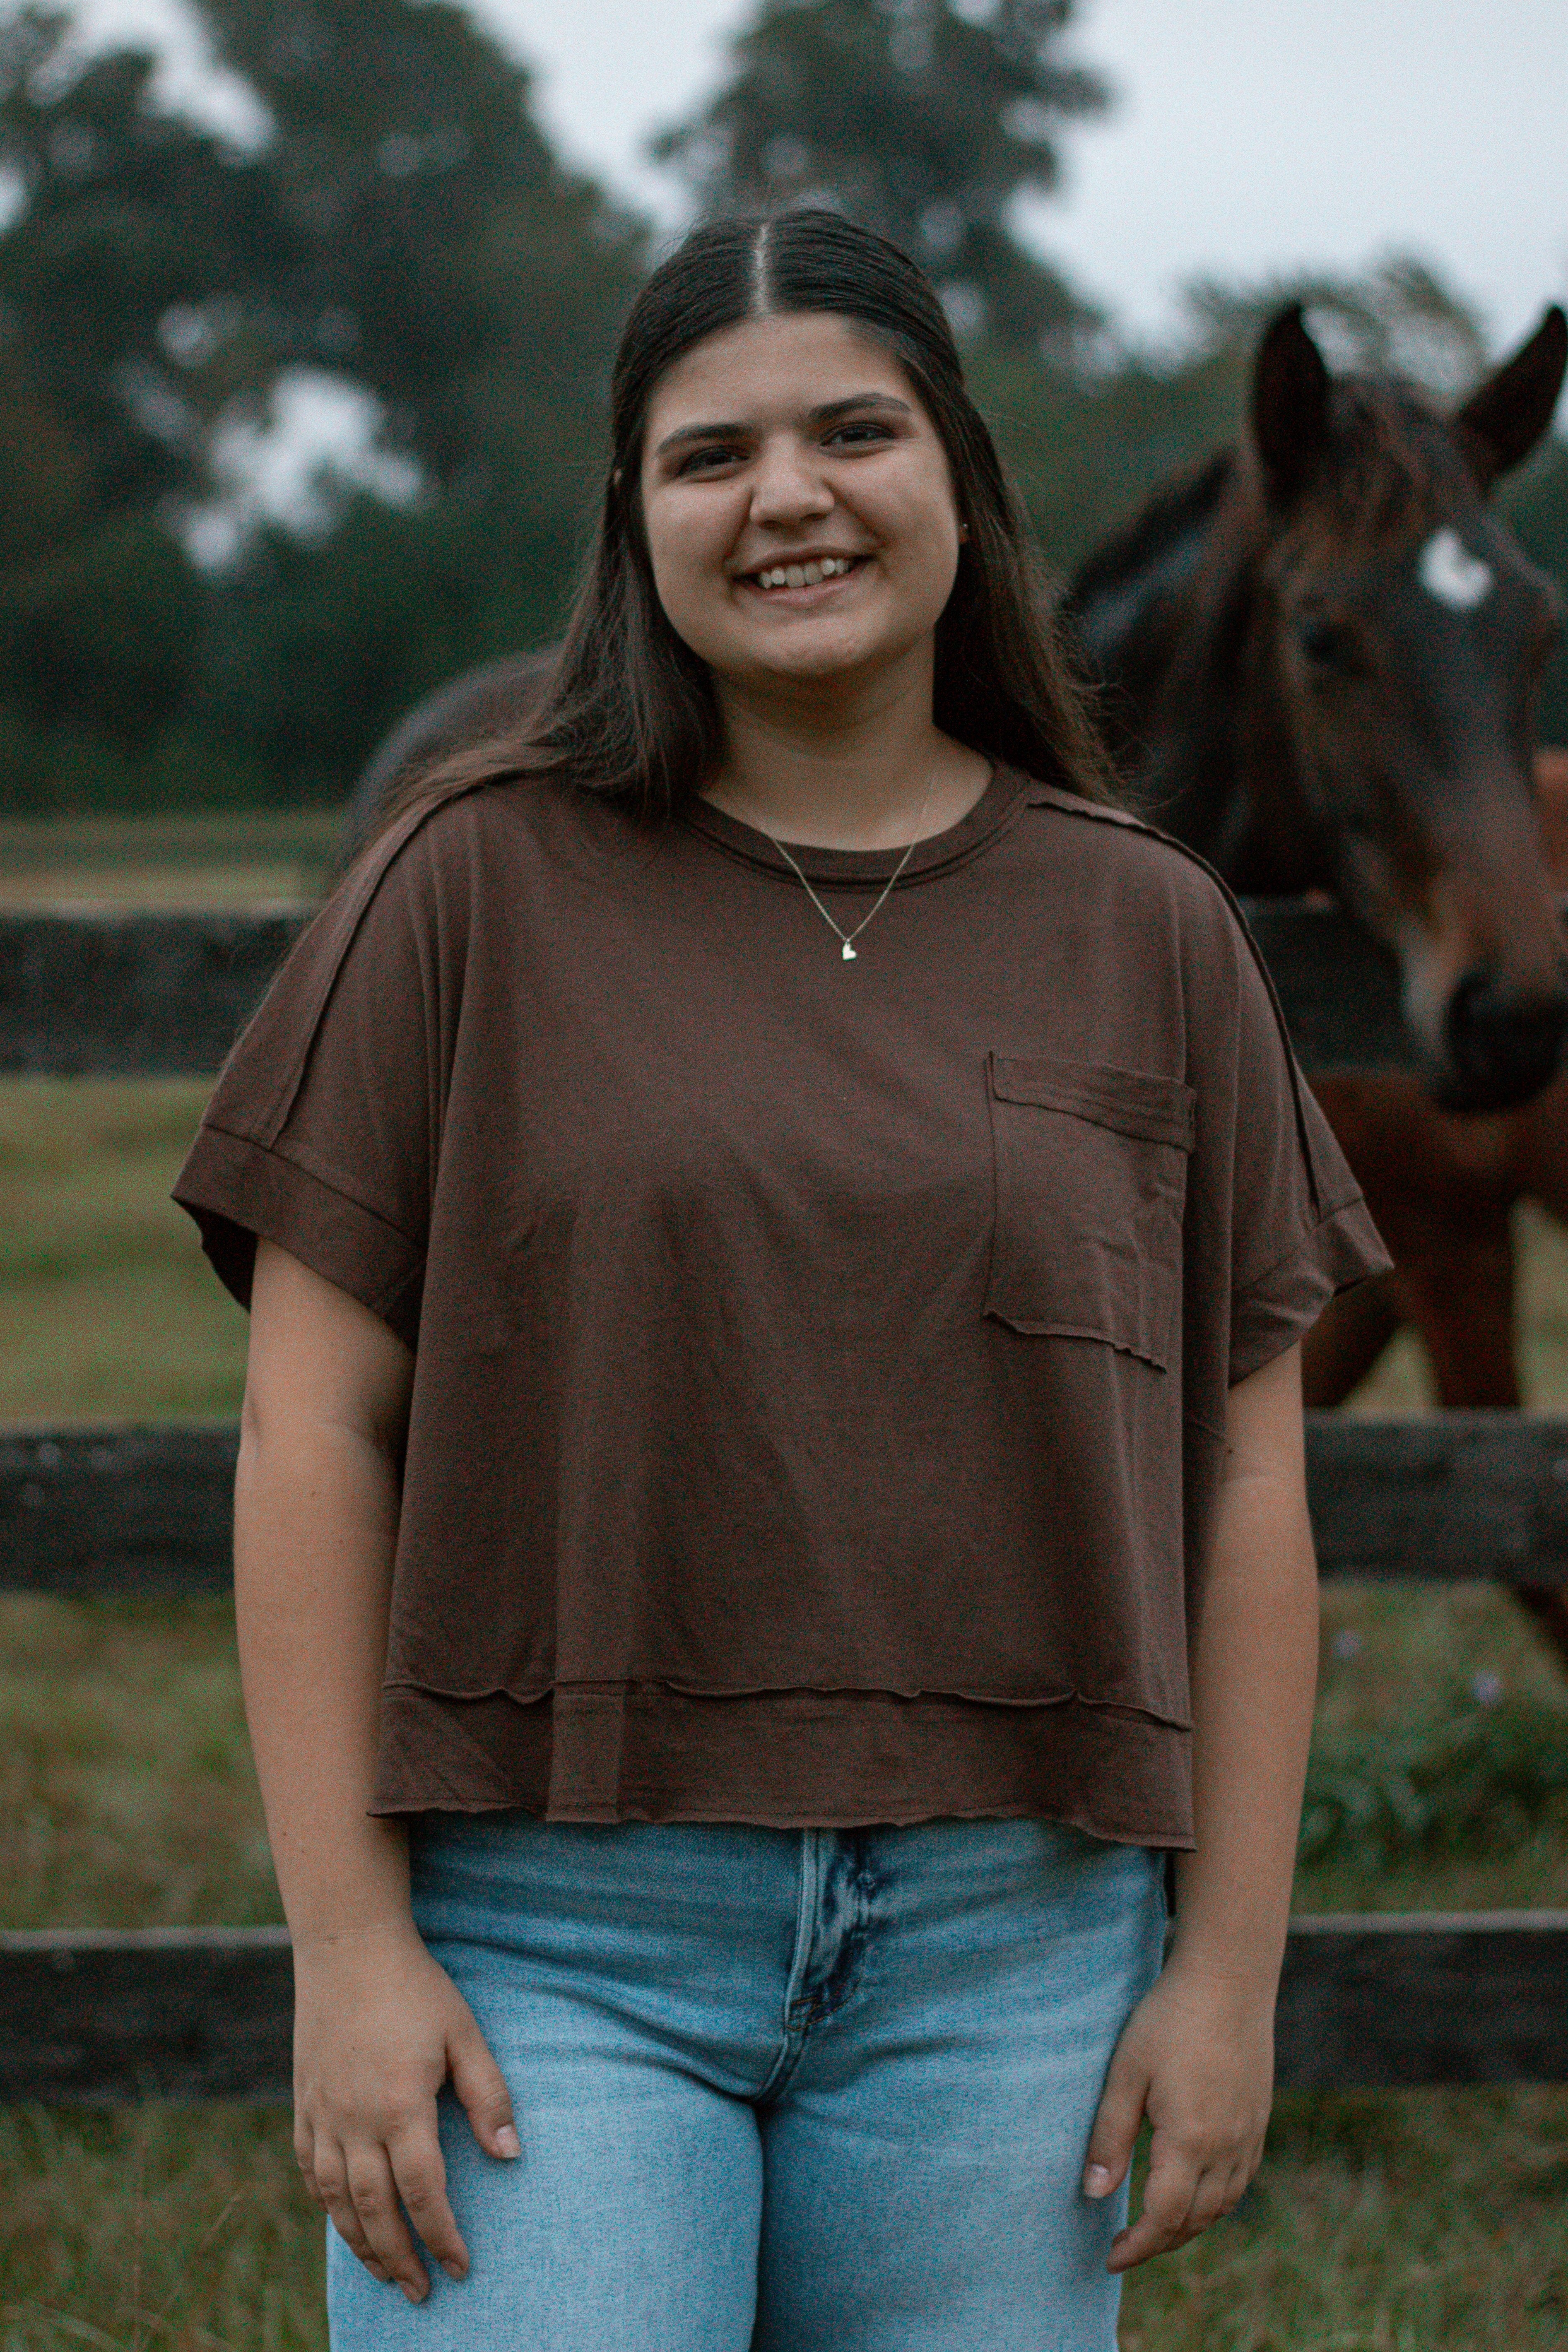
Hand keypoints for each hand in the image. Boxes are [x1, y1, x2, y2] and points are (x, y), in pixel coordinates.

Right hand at [292, 1919, 518, 2303]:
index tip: (461, 2268)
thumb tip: (510, 2154)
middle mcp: (355, 2119)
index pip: (424, 2192)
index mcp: (400, 2105)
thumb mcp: (465, 2034)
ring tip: (387, 2273)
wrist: (348, 1947)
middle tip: (423, 2292)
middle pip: (376, 2210)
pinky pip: (310, 2169)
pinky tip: (343, 2221)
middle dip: (401, 2258)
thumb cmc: (416, 1987)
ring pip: (337, 2200)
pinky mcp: (304, 2102)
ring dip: (362, 2244)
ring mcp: (323, 2113)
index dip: (443, 2236)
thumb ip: (488, 2096)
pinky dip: (326, 2204)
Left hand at [1081, 1956, 1273, 2271]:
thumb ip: (1109, 2136)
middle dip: (1159, 2243)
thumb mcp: (1126, 2073)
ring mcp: (1249, 2135)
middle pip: (1194, 2220)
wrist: (1228, 1980)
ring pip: (1221, 2206)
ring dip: (1188, 2226)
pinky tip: (1193, 2194)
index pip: (1163, 2217)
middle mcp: (1228, 2147)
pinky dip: (1214, 2201)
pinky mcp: (1259, 2121)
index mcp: (1191, 2139)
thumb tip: (1093, 2193)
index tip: (1109, 2258)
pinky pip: (1239, 2182)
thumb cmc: (1169, 2019)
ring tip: (1154, 2229)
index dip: (1137, 2247)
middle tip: (1124, 2247)